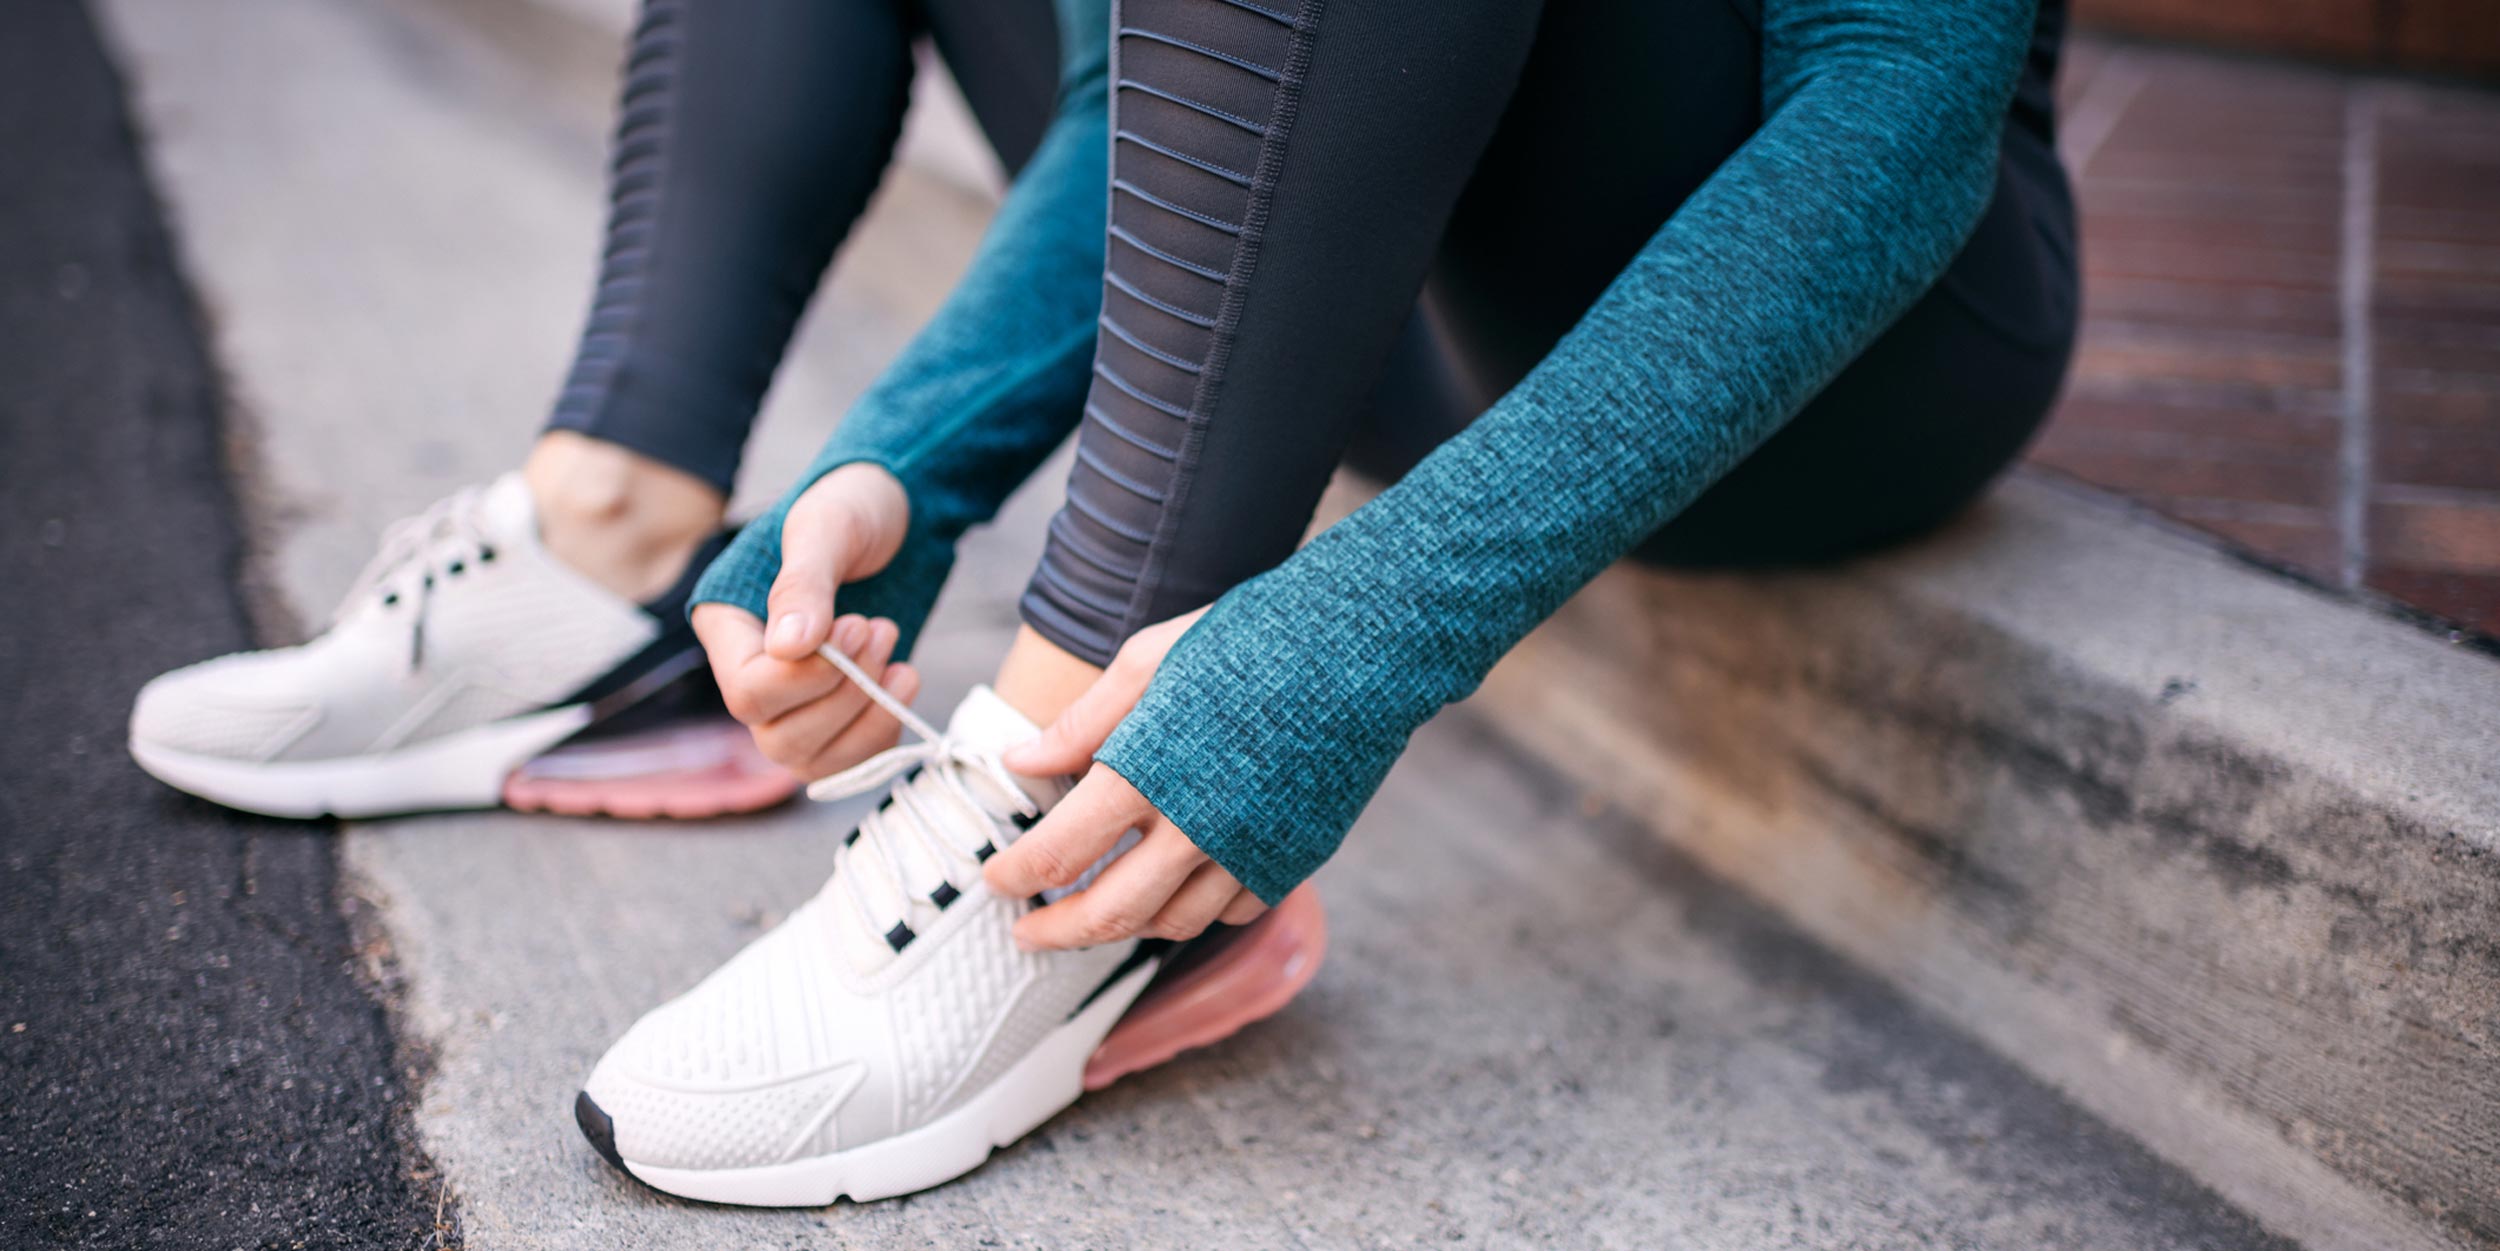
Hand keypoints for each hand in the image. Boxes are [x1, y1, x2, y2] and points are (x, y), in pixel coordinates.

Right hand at [691, 464, 918, 779]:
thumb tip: (788, 649)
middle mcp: (753, 675)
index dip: (805, 679)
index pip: (749, 692)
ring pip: (812, 759)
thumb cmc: (852, 509)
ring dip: (865, 715)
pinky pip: (851, 758)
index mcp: (729, 628)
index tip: (854, 625)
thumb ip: (804, 584)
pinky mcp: (838, 714)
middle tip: (877, 631)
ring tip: (895, 653)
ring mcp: (795, 702)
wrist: (899, 513)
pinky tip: (904, 677)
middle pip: (778, 737)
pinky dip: (883, 729)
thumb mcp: (827, 527)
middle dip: (843, 696)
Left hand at [984, 609, 1266, 950]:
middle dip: (1056, 932)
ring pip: (1169, 924)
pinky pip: (1229, 912)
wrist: (1363, 650)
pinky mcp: (1290, 860)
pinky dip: (1191, 913)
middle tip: (1027, 934)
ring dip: (1121, 930)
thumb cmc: (1251, 640)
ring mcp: (1248, 853)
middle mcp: (1196, 829)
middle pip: (1108, 913)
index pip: (1058, 855)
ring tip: (1094, 915)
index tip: (995, 880)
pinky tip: (1170, 893)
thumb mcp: (1149, 660)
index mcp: (1148, 775)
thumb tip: (1019, 762)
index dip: (1015, 877)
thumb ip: (1082, 723)